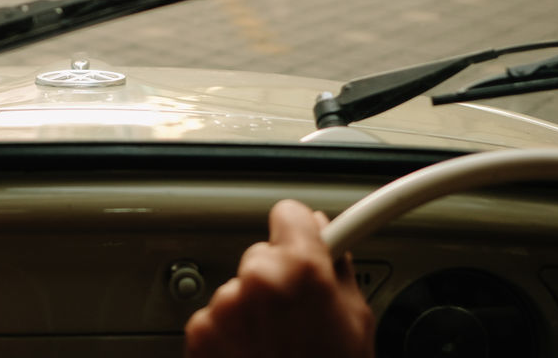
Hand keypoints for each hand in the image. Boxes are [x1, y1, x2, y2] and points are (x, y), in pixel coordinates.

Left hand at [185, 199, 374, 357]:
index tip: (301, 240)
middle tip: (295, 318)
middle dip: (276, 279)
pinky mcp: (200, 333)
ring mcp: (224, 307)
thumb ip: (338, 271)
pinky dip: (229, 334)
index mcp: (301, 269)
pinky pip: (216, 317)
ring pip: (237, 289)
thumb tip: (330, 243)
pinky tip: (252, 357)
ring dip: (251, 309)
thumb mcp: (357, 321)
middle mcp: (257, 281)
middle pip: (262, 256)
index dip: (299, 231)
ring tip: (274, 347)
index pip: (289, 213)